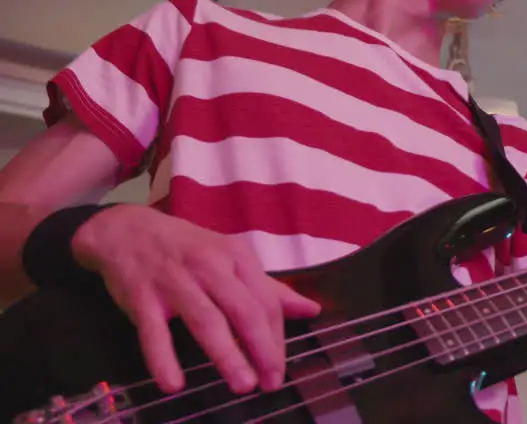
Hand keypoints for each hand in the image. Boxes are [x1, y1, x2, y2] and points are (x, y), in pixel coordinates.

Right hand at [71, 204, 321, 393]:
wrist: (128, 229)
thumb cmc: (188, 249)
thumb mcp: (232, 259)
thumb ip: (269, 288)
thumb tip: (312, 310)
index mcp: (237, 257)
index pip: (266, 301)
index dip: (276, 338)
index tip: (279, 369)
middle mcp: (210, 266)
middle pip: (244, 310)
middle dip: (262, 348)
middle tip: (271, 382)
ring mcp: (175, 281)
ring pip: (206, 320)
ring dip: (226, 355)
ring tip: (242, 384)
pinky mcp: (142, 298)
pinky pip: (154, 332)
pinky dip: (163, 359)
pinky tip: (174, 384)